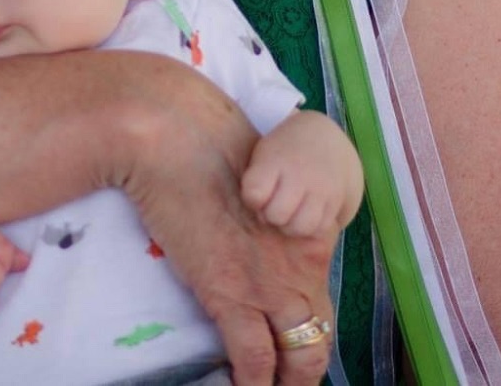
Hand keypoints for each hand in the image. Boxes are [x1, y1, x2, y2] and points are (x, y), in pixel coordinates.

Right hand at [117, 60, 338, 385]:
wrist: (179, 139)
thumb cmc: (208, 150)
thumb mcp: (255, 189)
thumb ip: (262, 224)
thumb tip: (249, 239)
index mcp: (310, 239)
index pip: (322, 307)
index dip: (310, 338)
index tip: (293, 351)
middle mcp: (299, 268)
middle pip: (320, 340)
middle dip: (306, 371)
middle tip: (289, 381)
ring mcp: (268, 285)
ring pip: (300, 357)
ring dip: (286, 382)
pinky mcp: (231, 294)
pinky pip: (255, 359)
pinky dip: (252, 382)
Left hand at [242, 111, 364, 239]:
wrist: (327, 137)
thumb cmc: (285, 150)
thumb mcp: (264, 153)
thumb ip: (255, 182)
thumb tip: (259, 216)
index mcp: (276, 160)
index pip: (255, 193)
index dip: (252, 200)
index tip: (257, 193)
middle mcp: (301, 174)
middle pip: (277, 215)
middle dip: (271, 216)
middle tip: (275, 206)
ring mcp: (322, 189)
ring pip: (301, 227)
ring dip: (292, 227)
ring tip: (291, 214)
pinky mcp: (339, 201)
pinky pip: (321, 229)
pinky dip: (311, 229)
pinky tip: (307, 214)